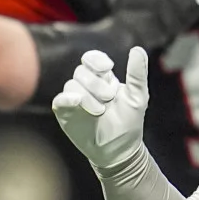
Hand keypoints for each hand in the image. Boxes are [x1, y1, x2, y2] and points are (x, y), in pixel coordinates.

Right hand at [52, 48, 148, 170]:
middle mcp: (87, 86)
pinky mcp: (66, 113)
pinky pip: (60, 99)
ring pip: (71, 84)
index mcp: (103, 79)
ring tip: (100, 111)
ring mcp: (74, 99)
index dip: (96, 59)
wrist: (119, 150)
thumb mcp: (138, 96)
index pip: (92, 59)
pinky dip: (67, 98)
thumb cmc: (129, 123)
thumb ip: (137, 73)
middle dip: (95, 83)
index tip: (107, 68)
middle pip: (81, 71)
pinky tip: (77, 102)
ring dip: (87, 95)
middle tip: (108, 98)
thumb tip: (137, 49)